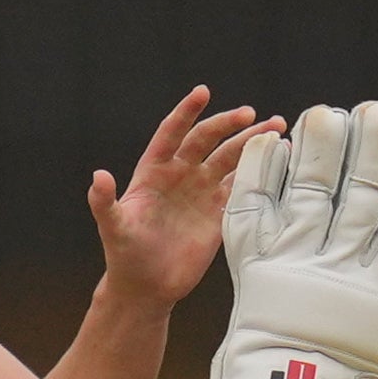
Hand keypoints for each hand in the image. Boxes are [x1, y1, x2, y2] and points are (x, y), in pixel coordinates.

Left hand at [87, 85, 270, 307]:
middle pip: (208, 140)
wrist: (146, 287)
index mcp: (153, 171)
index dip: (186, 112)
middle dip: (229, 125)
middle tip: (251, 115)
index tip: (203, 92)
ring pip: (230, 158)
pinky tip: (279, 157)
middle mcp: (180, 175)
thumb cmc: (124, 255)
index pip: (172, 132)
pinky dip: (260, 172)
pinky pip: (242, 186)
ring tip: (276, 126)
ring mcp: (201, 192)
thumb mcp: (112, 228)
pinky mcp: (219, 212)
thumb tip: (98, 176)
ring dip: (252, 142)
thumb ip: (104, 202)